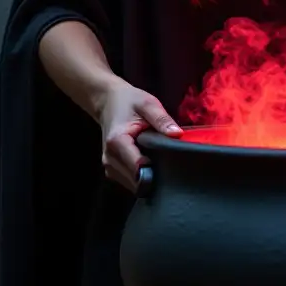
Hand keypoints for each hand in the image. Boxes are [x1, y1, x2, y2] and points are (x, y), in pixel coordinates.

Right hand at [95, 77, 181, 192]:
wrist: (107, 101)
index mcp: (117, 142)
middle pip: (136, 179)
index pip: (138, 167)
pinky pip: (129, 181)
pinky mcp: (111, 169)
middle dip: (154, 174)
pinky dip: (140, 176)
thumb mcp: (148, 103)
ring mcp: (108, 166)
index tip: (170, 164)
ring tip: (158, 161)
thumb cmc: (128, 101)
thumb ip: (162, 119)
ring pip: (132, 184)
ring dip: (147, 177)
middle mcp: (109, 158)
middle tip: (168, 162)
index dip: (156, 169)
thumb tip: (177, 135)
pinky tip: (149, 163)